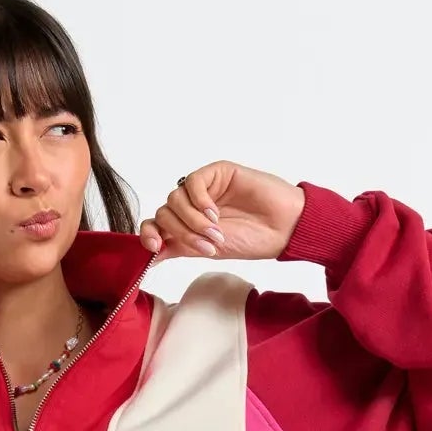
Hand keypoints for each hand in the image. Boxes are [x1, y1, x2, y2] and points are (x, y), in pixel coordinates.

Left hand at [139, 165, 306, 263]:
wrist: (282, 228)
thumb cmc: (252, 240)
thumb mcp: (207, 250)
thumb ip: (179, 248)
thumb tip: (150, 257)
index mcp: (187, 224)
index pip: (155, 223)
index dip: (148, 234)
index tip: (154, 246)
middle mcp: (192, 206)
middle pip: (164, 213)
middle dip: (182, 232)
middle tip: (208, 245)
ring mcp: (203, 189)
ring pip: (175, 199)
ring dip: (192, 220)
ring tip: (216, 232)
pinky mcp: (217, 173)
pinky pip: (193, 182)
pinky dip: (199, 200)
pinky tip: (214, 213)